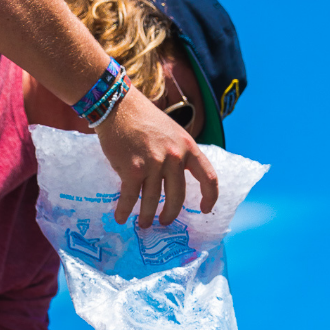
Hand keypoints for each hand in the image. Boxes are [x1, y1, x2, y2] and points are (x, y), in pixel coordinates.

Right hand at [94, 87, 217, 228]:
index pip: (208, 177)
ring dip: (146, 216)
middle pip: (177, 196)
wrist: (119, 106)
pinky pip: (130, 198)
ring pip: (152, 200)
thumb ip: (178, 154)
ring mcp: (154, 163)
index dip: (210, 197)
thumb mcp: (172, 133)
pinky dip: (124, 210)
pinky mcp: (133, 169)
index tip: (204, 210)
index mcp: (188, 147)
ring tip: (143, 223)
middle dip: (170, 214)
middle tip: (163, 221)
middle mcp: (174, 157)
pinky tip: (120, 217)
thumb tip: (175, 181)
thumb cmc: (143, 120)